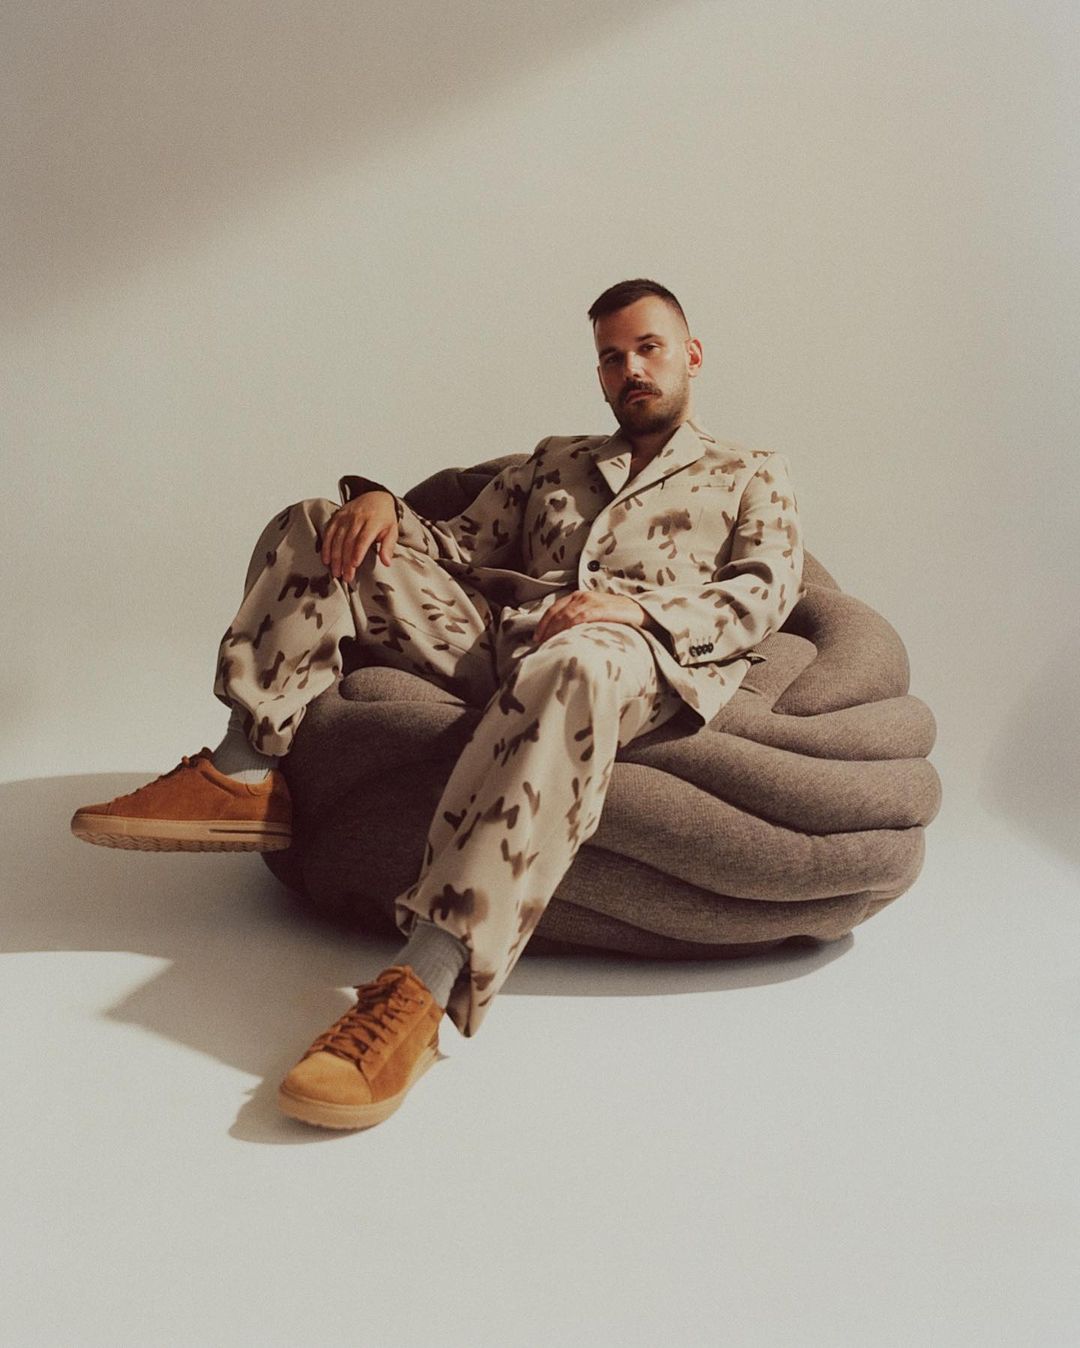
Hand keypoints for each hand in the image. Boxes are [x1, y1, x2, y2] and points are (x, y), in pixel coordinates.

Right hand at [321, 491, 398, 582]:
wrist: (375, 497)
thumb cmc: (384, 518)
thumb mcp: (392, 530)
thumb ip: (388, 546)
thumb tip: (386, 562)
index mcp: (373, 521)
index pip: (363, 538)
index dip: (358, 552)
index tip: (354, 565)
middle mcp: (357, 518)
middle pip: (349, 542)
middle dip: (346, 561)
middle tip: (346, 577)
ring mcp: (345, 517)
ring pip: (337, 539)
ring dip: (335, 557)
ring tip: (336, 572)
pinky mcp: (337, 517)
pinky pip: (329, 533)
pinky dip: (326, 547)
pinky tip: (326, 559)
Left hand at [532, 590, 649, 644]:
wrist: (640, 612)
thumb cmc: (616, 615)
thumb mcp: (594, 613)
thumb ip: (579, 619)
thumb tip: (562, 637)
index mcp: (578, 596)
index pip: (553, 609)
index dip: (543, 624)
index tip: (536, 639)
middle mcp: (582, 596)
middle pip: (556, 614)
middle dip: (546, 630)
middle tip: (539, 646)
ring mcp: (592, 602)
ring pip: (566, 617)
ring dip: (555, 632)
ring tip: (549, 646)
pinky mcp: (601, 609)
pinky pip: (580, 618)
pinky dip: (569, 629)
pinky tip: (565, 639)